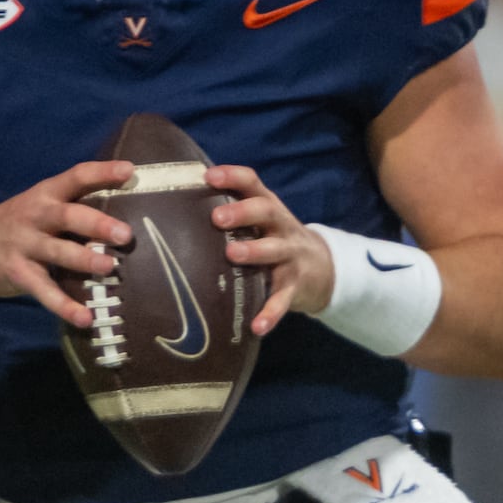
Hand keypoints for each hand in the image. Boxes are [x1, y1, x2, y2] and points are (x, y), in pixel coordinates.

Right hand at [0, 158, 133, 326]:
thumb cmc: (21, 224)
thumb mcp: (41, 204)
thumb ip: (75, 205)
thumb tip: (129, 209)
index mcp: (46, 194)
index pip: (75, 177)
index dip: (101, 173)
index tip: (129, 170)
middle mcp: (36, 216)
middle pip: (67, 216)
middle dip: (96, 224)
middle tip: (125, 234)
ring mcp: (25, 246)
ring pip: (57, 252)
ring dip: (84, 260)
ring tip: (109, 267)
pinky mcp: (19, 274)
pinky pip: (44, 291)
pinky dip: (65, 306)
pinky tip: (86, 318)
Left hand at [207, 164, 333, 336]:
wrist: (323, 270)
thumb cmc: (275, 241)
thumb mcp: (261, 222)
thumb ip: (232, 212)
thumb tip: (178, 204)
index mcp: (269, 208)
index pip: (252, 183)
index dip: (232, 176)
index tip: (208, 177)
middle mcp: (281, 227)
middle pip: (266, 211)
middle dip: (243, 212)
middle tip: (217, 218)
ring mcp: (290, 256)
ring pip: (275, 250)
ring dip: (254, 251)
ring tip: (233, 255)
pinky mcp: (295, 286)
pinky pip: (282, 300)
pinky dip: (270, 313)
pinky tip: (256, 326)